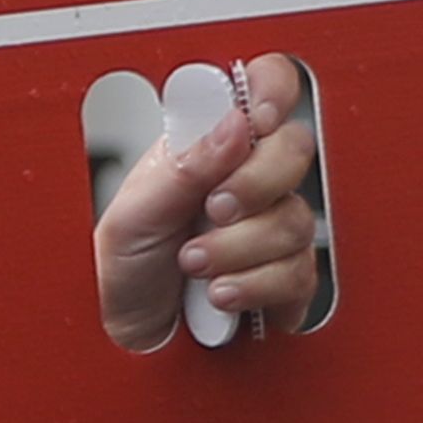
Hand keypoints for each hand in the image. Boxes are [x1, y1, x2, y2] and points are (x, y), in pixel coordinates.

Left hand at [95, 53, 327, 348]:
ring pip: (296, 219)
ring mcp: (271, 228)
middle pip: (295, 149)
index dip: (272, 91)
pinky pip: (299, 274)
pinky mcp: (286, 277)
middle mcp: (246, 180)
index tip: (256, 120)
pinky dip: (252, 286)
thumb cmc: (123, 266)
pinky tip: (219, 293)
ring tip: (191, 263)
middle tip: (211, 210)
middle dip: (252, 185)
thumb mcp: (132, 212)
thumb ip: (184, 166)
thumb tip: (233, 124)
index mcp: (207, 147)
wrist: (126, 333)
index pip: (262, 89)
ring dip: (237, 248)